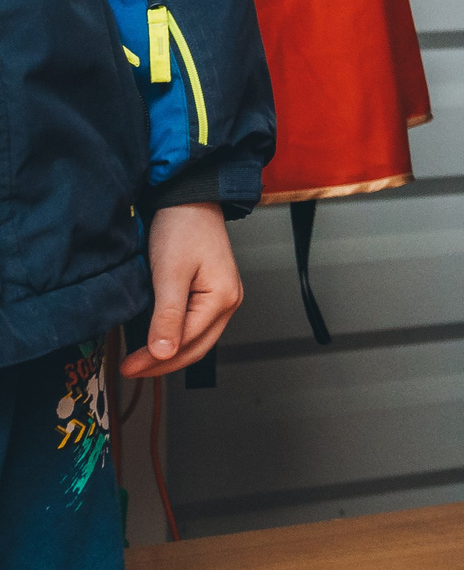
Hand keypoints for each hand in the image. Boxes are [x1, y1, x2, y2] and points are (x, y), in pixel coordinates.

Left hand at [122, 202, 243, 378]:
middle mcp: (229, 302)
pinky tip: (158, 341)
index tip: (128, 366)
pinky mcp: (213, 293)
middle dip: (163, 364)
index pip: (187, 342)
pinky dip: (177, 339)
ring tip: (140, 361)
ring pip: (198, 340)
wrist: (190, 200)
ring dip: (170, 354)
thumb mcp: (169, 273)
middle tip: (130, 369)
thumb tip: (164, 353)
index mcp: (223, 298)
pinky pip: (197, 326)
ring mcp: (224, 298)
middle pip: (197, 347)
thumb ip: (167, 315)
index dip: (156, 359)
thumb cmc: (182, 228)